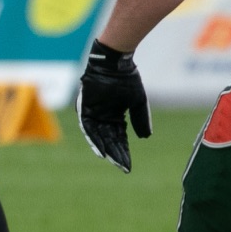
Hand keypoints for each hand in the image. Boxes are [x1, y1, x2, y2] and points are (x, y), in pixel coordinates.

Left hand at [77, 41, 150, 173]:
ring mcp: (94, 115)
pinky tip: (101, 151)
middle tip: (123, 167)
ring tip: (114, 162)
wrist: (115, 64)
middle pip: (110, 141)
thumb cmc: (127, 79)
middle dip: (117, 154)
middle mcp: (103, 118)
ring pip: (99, 137)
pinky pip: (88, 128)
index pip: (120, 139)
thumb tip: (145, 138)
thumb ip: (140, 120)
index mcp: (115, 117)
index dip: (124, 152)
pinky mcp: (85, 110)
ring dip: (106, 150)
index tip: (128, 166)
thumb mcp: (137, 102)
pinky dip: (94, 140)